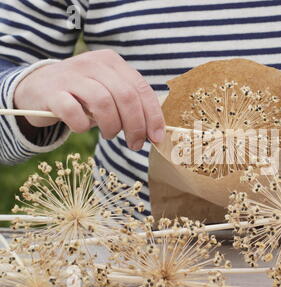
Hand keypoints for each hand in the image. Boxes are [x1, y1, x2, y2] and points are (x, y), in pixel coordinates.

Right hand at [14, 49, 164, 149]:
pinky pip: (73, 111)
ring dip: (112, 126)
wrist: (37, 87)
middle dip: (135, 126)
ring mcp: (71, 75)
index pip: (141, 89)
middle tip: (135, 144)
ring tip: (110, 135)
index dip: (152, 115)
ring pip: (103, 103)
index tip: (156, 137)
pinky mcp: (52, 91)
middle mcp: (93, 64)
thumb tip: (153, 132)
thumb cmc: (82, 95)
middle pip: (126, 97)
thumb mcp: (109, 92)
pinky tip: (82, 128)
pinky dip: (81, 125)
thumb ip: (130, 105)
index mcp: (112, 62)